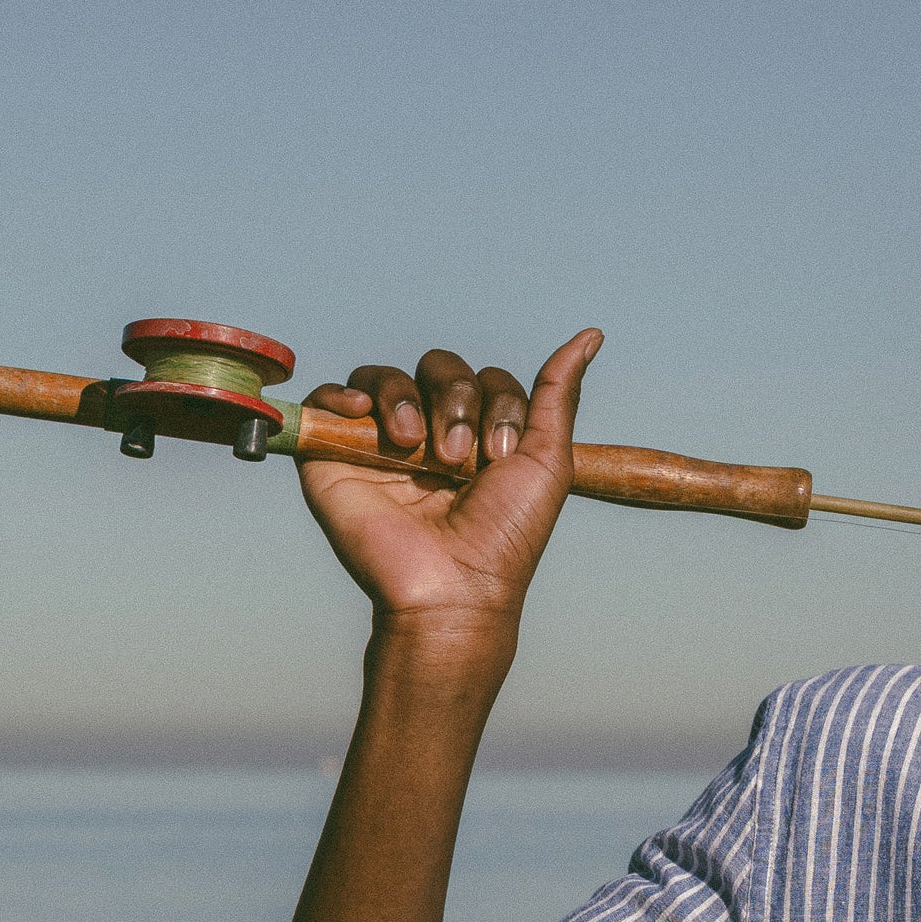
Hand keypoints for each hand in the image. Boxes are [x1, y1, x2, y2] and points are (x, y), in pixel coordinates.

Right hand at [296, 330, 600, 631]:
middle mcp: (432, 433)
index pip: (486, 380)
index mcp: (480, 435)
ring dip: (407, 401)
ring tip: (417, 450)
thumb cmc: (505, 535)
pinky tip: (363, 413)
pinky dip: (344, 394)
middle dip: (455, 401)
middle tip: (457, 459)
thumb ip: (558, 395)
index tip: (499, 458)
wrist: (453, 586)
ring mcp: (383, 442)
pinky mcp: (336, 454)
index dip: (497, 405)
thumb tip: (591, 335)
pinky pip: (329, 398)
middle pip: (439, 367)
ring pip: (387, 376)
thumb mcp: (548, 459)